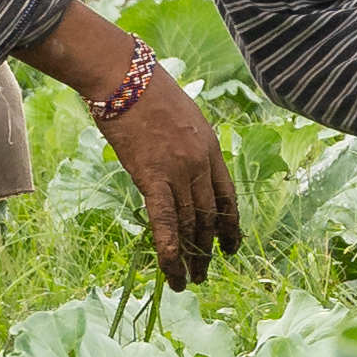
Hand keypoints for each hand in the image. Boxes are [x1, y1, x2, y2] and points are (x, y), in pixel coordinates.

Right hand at [108, 63, 238, 285]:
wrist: (125, 76)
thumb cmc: (145, 89)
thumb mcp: (179, 116)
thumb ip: (184, 145)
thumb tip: (176, 166)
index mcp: (210, 147)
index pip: (226, 196)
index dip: (230, 226)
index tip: (232, 247)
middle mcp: (201, 163)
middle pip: (209, 215)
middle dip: (208, 249)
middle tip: (206, 273)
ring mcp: (179, 171)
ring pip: (190, 224)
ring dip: (191, 257)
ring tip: (189, 281)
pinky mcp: (153, 177)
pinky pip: (165, 221)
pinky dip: (169, 249)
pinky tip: (172, 270)